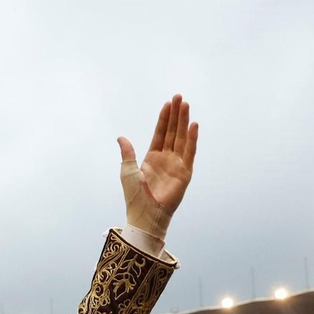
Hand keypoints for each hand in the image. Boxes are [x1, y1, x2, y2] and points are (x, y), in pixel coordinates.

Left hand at [117, 94, 197, 235]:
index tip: (167, 104)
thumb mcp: (127, 172)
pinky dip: (192, 139)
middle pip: (173, 132)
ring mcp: (176, 164)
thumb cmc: (135, 197)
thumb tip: (121, 137)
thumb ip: (127, 153)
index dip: (164, 119)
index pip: (160, 133)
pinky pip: (189, 152)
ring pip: (181, 138)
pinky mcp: (185, 173)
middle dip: (176, 115)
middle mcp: (166, 159)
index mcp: (152, 158)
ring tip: (186, 105)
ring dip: (184, 122)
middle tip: (179, 97)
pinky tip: (193, 125)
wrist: (145, 215)